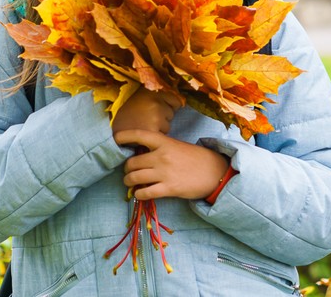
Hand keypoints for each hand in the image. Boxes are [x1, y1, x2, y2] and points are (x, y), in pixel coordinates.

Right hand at [110, 86, 182, 135]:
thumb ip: (155, 97)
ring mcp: (155, 114)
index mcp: (150, 89)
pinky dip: (156, 134)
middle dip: (162, 116)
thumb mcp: (138, 97)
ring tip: (143, 124)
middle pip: (171, 112)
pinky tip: (143, 131)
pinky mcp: (154, 128)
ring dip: (159, 126)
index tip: (154, 108)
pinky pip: (164, 132)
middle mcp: (155, 100)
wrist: (107, 125)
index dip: (166, 105)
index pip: (175, 100)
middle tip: (145, 117)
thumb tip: (179, 101)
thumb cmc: (122, 112)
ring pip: (168, 123)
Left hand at [113, 129, 229, 199]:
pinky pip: (145, 193)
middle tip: (128, 171)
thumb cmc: (193, 157)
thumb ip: (158, 148)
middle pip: (132, 163)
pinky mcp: (169, 188)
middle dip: (126, 169)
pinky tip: (139, 194)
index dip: (124, 136)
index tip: (115, 139)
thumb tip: (139, 154)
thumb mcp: (175, 146)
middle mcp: (162, 156)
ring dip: (129, 181)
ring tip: (130, 183)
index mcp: (164, 142)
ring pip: (135, 178)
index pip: (139, 135)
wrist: (215, 172)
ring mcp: (165, 173)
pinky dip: (138, 194)